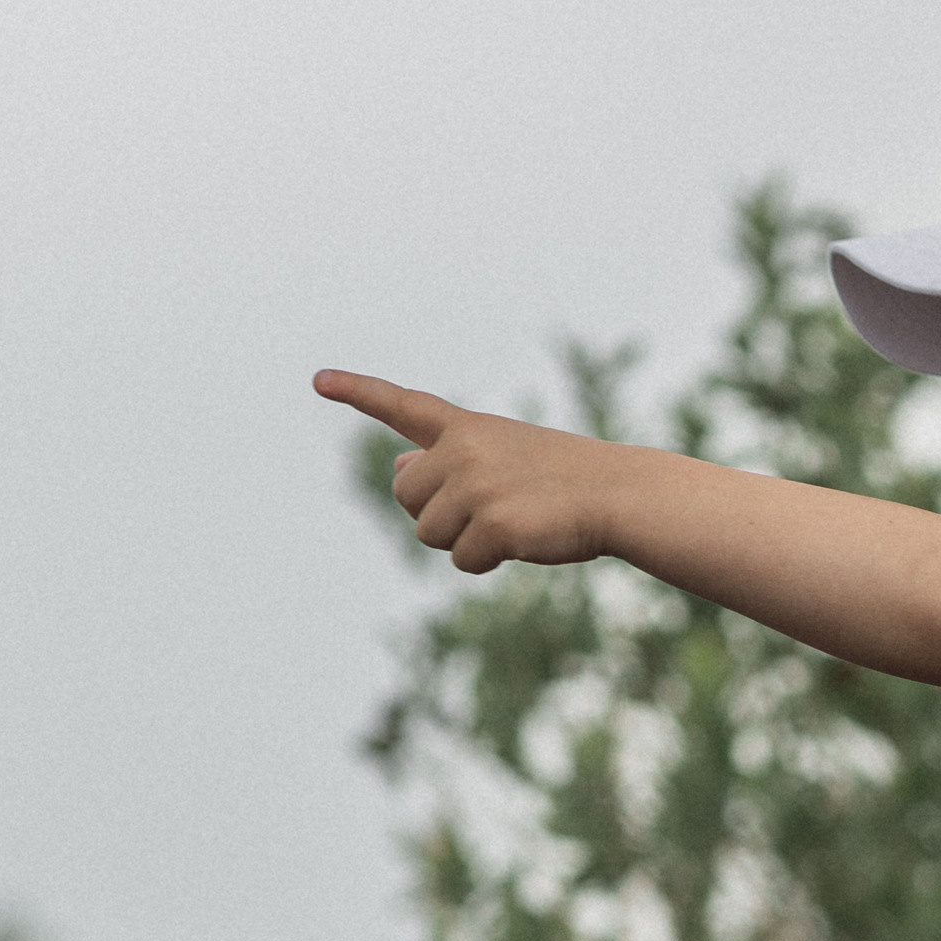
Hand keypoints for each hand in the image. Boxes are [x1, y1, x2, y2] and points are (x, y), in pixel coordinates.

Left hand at [314, 369, 621, 573]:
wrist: (621, 494)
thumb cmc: (566, 480)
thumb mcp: (507, 455)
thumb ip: (450, 459)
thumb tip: (400, 466)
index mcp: (469, 427)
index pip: (404, 406)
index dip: (359, 392)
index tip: (319, 380)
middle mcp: (465, 449)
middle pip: (405, 493)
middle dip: (434, 512)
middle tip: (485, 509)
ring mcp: (477, 484)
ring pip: (428, 533)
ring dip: (465, 540)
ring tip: (513, 522)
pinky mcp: (491, 522)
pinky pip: (462, 560)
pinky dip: (488, 561)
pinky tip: (524, 541)